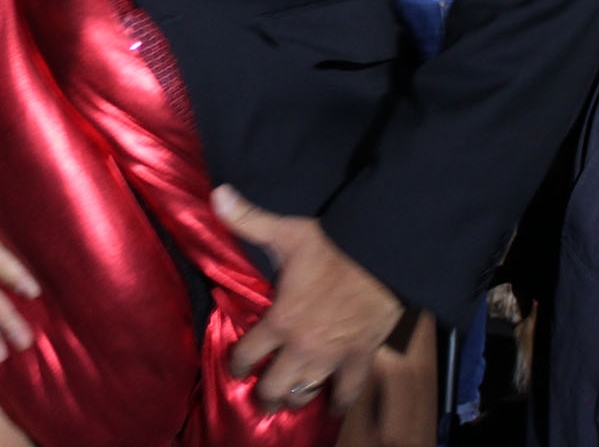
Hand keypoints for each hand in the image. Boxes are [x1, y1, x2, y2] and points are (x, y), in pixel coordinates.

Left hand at [217, 184, 405, 413]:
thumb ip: (247, 218)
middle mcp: (301, 347)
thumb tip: (216, 194)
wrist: (382, 257)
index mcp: (280, 320)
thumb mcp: (286, 230)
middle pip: (273, 388)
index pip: (246, 354)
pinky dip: (340, 402)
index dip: (237, 363)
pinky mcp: (359, 359)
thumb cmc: (333, 245)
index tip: (236, 365)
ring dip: (294, 398)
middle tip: (261, 393)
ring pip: (305, 395)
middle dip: (264, 394)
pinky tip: (334, 406)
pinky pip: (348, 391)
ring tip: (288, 399)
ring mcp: (332, 358)